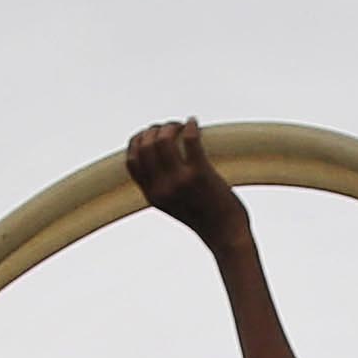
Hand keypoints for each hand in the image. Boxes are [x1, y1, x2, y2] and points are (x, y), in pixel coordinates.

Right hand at [125, 119, 247, 245]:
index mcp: (152, 195)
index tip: (151, 134)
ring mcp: (180, 181)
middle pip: (145, 146)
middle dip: (155, 130)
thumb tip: (161, 160)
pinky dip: (190, 126)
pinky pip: (189, 140)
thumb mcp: (174, 206)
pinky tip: (194, 123)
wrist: (226, 235)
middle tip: (171, 128)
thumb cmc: (205, 218)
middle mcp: (162, 188)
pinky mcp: (200, 174)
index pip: (132, 161)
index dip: (138, 141)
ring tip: (182, 126)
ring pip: (162, 139)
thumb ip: (163, 187)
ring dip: (171, 126)